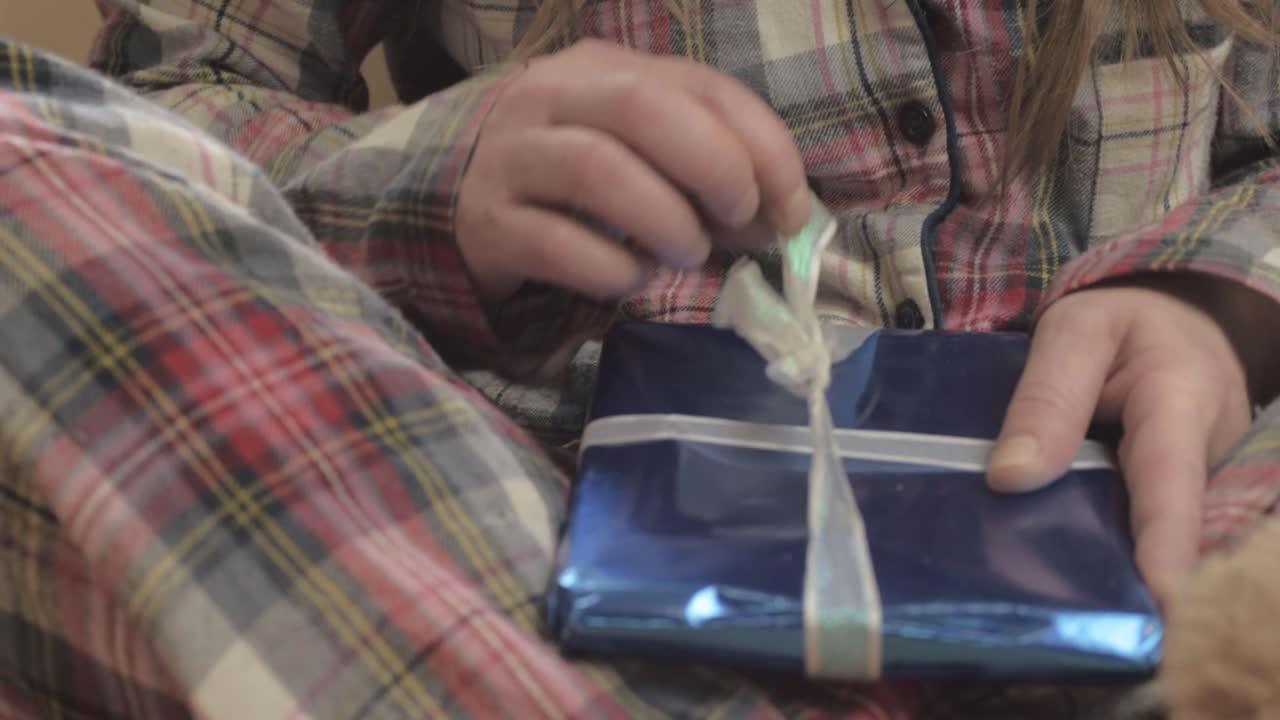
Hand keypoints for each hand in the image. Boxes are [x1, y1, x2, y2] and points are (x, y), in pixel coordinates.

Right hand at [456, 39, 810, 302]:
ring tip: (684, 255)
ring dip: (664, 220)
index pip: (701, 85)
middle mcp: (549, 97)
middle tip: (736, 222)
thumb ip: (705, 164)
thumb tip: (782, 215)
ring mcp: (510, 157)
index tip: (791, 209)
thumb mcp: (636, 148)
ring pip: (597, 168)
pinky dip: (610, 269)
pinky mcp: (484, 224)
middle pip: (643, 108)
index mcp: (603, 69)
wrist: (451, 204)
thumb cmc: (567, 178)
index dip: (763, 146)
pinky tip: (628, 280)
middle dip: (713, 167)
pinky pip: (554, 243)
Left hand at [986, 277, 1259, 604]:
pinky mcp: (1182, 499)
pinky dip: (1106, 550)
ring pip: (1153, 534)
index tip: (1161, 596)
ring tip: (1057, 600)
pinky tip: (1060, 571)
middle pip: (1169, 528)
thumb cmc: (1123, 323)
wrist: (1176, 316)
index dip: (1165, 543)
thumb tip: (1011, 477)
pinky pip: (1142, 530)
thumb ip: (1047, 397)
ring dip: (1112, 566)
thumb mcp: (1076, 331)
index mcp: (1181, 402)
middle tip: (1086, 617)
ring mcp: (1200, 484)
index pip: (1172, 482)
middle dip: (1131, 575)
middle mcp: (1207, 455)